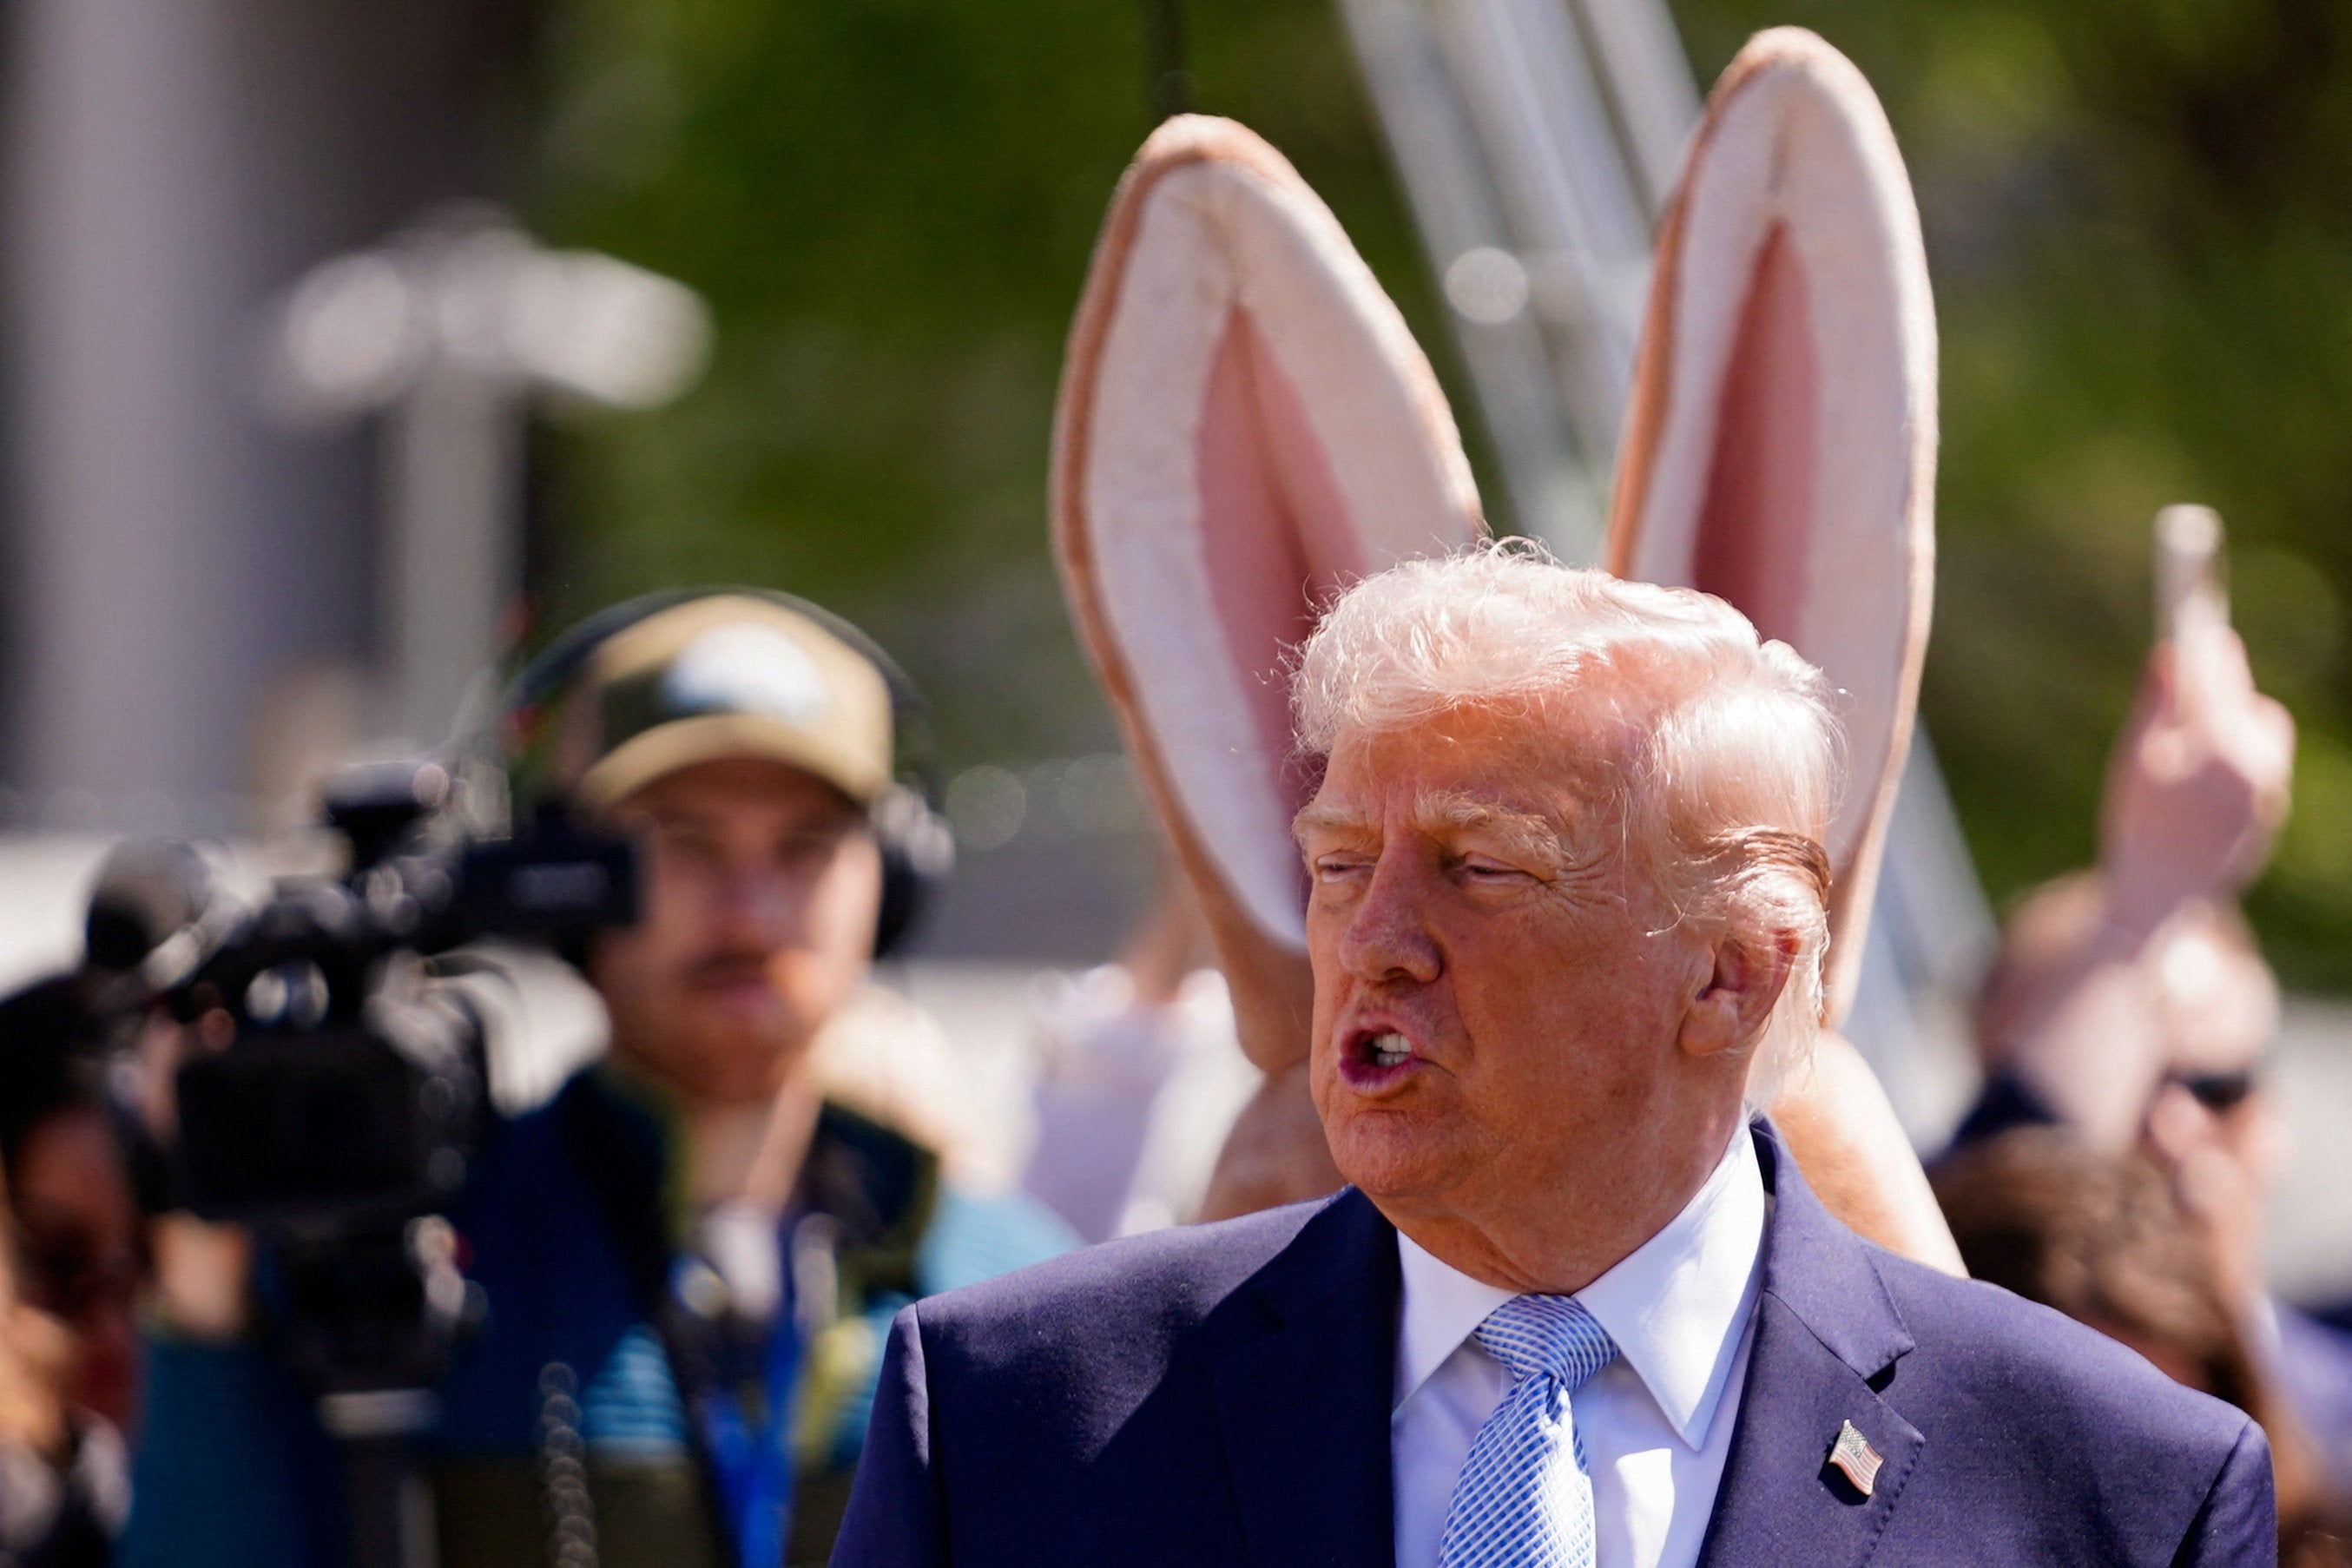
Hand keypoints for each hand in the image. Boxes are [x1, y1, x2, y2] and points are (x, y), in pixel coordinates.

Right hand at [2100, 611, 2293, 928]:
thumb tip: (2170, 652)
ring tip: (2193, 740)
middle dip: (2221, 687)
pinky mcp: (2272, 811)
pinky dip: (2238, 756)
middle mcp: (2256, 766)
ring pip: (2261, 732)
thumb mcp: (2134, 758)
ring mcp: (2269, 792)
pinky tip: (2203, 777)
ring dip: (2233, 722)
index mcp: (2218, 747)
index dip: (2208, 649)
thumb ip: (2157, 704)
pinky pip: (2263, 764)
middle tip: (2190, 676)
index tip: (2203, 622)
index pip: (2219, 680)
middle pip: (2246, 702)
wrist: (2160, 894)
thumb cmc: (2136, 824)